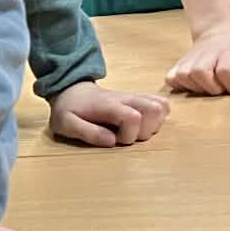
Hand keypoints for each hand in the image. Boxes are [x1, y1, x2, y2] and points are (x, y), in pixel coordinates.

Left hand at [45, 80, 169, 145]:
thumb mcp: (67, 124)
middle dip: (146, 131)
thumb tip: (112, 141)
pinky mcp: (140, 99)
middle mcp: (127, 99)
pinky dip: (159, 117)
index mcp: (109, 105)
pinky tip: (144, 124)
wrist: (70, 89)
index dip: (129, 135)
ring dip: (153, 125)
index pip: (133, 117)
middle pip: (155, 109)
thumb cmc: (68, 109)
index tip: (115, 139)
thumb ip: (88, 133)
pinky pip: (161, 104)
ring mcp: (135, 97)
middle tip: (127, 135)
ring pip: (162, 106)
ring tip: (135, 131)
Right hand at [165, 22, 229, 94]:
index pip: (225, 70)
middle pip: (201, 72)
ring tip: (209, 85)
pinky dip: (181, 85)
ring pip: (184, 76)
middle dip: (214, 87)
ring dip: (198, 87)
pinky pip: (171, 79)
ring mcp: (189, 59)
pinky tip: (195, 84)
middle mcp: (206, 53)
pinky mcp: (177, 65)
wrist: (218, 33)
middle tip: (223, 86)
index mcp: (228, 51)